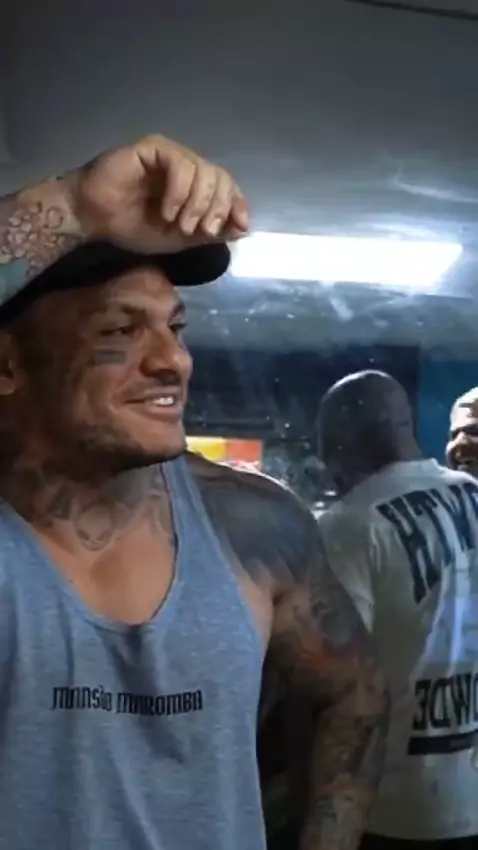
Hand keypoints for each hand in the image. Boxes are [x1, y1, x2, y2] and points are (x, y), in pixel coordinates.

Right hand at [67, 134, 248, 252]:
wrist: (94, 219)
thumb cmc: (133, 227)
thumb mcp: (179, 239)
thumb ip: (208, 233)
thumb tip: (242, 229)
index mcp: (195, 186)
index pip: (227, 187)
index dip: (237, 204)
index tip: (240, 226)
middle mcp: (187, 167)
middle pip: (220, 177)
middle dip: (218, 207)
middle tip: (203, 231)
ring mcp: (170, 156)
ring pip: (203, 170)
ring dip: (197, 203)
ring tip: (181, 225)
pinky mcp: (153, 148)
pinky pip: (179, 164)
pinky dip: (179, 191)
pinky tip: (167, 211)